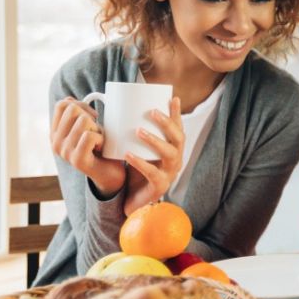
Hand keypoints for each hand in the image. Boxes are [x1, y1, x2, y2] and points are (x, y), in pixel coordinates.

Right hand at [51, 97, 125, 196]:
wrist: (111, 174)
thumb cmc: (102, 147)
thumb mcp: (88, 127)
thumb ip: (77, 114)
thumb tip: (69, 99)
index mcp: (55, 133)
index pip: (62, 105)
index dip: (81, 105)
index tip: (92, 117)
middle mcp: (55, 142)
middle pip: (73, 109)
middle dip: (91, 116)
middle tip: (97, 131)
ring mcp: (64, 152)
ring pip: (83, 121)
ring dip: (98, 129)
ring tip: (99, 142)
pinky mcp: (77, 159)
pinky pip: (89, 136)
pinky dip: (101, 138)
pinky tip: (101, 149)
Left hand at [123, 97, 183, 215]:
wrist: (132, 201)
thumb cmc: (135, 172)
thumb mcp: (137, 151)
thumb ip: (134, 136)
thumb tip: (119, 111)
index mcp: (173, 150)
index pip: (178, 129)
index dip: (177, 114)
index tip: (172, 98)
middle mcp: (176, 160)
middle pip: (179, 139)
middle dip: (167, 123)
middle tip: (152, 112)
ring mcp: (170, 174)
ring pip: (170, 154)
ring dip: (155, 141)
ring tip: (138, 131)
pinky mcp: (160, 186)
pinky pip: (153, 173)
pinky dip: (140, 163)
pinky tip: (128, 155)